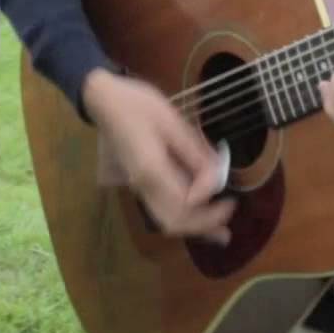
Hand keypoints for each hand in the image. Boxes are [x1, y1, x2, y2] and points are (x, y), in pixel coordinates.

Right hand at [81, 68, 235, 244]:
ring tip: (219, 232)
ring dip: (194, 226)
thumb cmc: (138, 104)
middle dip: (204, 225)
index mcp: (151, 169)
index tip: (229, 195)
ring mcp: (138, 187)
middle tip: (230, 217)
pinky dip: (183, 217)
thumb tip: (218, 179)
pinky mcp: (139, 183)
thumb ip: (195, 152)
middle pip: (174, 221)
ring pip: (166, 220)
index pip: (184, 203)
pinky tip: (199, 215)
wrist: (103, 100)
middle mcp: (142, 186)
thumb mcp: (172, 121)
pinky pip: (161, 210)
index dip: (209, 205)